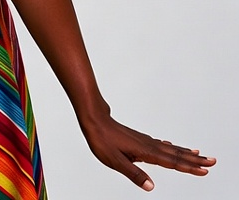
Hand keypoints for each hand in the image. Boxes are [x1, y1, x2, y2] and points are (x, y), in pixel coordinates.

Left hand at [81, 112, 214, 190]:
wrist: (92, 118)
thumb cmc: (101, 139)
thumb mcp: (114, 161)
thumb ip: (133, 174)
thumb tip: (151, 187)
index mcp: (146, 152)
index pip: (172, 162)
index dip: (189, 167)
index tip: (206, 170)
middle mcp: (148, 145)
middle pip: (176, 154)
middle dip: (195, 159)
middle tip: (213, 161)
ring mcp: (144, 141)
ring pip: (169, 149)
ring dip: (185, 153)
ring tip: (199, 154)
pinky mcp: (138, 139)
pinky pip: (159, 145)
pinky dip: (170, 147)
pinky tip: (172, 146)